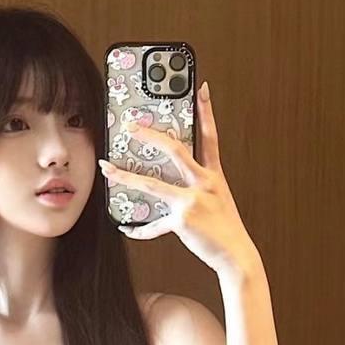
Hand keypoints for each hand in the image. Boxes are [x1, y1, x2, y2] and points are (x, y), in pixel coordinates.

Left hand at [98, 81, 258, 274]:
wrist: (236, 255)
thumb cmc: (225, 228)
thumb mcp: (217, 200)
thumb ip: (198, 185)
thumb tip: (171, 181)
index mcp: (214, 176)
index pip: (210, 136)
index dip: (206, 111)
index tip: (201, 89)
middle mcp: (203, 183)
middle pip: (174, 150)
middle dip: (150, 135)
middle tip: (131, 126)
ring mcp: (192, 201)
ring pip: (153, 184)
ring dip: (126, 176)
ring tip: (108, 169)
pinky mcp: (182, 220)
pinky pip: (153, 224)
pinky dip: (138, 229)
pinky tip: (126, 227)